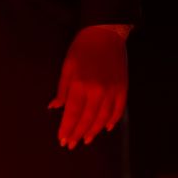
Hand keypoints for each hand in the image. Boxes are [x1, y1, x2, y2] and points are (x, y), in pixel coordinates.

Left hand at [50, 24, 128, 147]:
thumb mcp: (66, 67)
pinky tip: (105, 128)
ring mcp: (112, 90)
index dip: (67, 128)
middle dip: (77, 133)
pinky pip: (118, 110)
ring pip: (102, 118)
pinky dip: (112, 120)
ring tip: (86, 140)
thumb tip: (54, 107)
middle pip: (86, 119)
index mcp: (80, 85)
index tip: (62, 139)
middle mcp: (97, 91)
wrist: (106, 33)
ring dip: (93, 131)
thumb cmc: (81, 49)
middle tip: (71, 144)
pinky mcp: (123, 88)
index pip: (72, 114)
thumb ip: (62, 89)